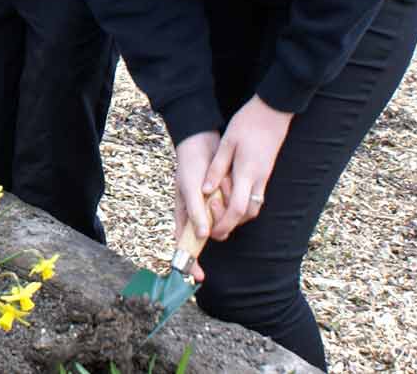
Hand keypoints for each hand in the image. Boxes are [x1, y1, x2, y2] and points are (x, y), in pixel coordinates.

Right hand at [172, 130, 224, 281]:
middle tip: (213, 200)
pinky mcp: (226, 198)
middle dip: (216, 219)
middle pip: (211, 232)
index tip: (199, 276)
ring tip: (218, 182)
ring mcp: (213, 207)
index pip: (185, 244)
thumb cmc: (189, 165)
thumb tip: (203, 236)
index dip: (190, 262)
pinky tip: (227, 179)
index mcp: (184, 215)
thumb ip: (195, 212)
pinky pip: (233, 205)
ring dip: (224, 203)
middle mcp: (199, 215)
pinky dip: (231, 194)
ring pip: (224, 219)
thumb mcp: (189, 188)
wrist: (203, 141)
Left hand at [202, 95, 292, 239]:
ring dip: (236, 215)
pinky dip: (242, 204)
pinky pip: (255, 196)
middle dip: (230, 225)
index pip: (237, 208)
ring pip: (253, 207)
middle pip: (247, 214)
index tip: (210, 231)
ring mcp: (264, 177)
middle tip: (211, 225)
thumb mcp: (227, 143)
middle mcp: (258, 179)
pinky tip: (227, 198)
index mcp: (247, 172)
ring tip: (216, 212)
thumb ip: (217, 168)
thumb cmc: (248, 123)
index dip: (223, 223)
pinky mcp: (265, 173)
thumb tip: (206, 191)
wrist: (274, 111)